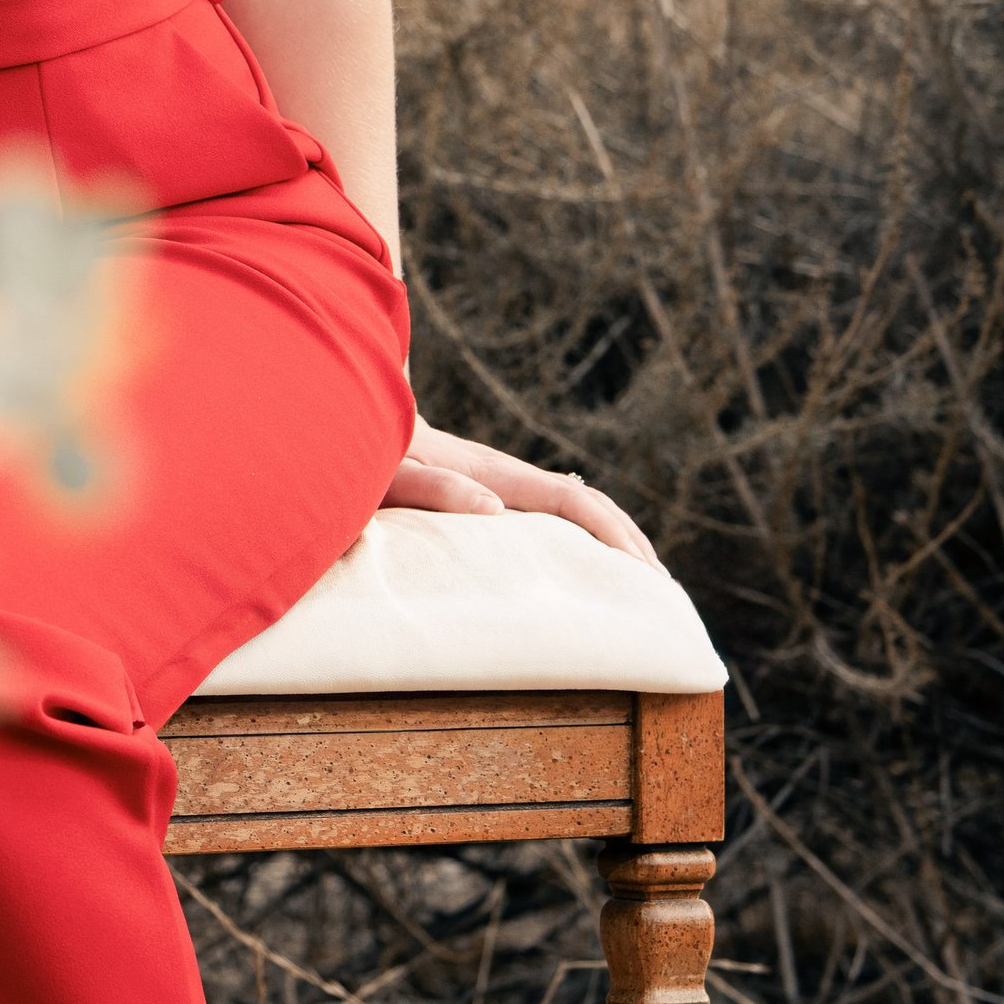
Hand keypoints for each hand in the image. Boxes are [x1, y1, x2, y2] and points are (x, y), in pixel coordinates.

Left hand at [379, 418, 656, 563]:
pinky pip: (543, 511)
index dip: (610, 533)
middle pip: (584, 501)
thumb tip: (493, 508)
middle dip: (627, 539)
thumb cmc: (362, 457)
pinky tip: (575, 557)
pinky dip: (576, 532)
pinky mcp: (480, 487)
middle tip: (660, 587)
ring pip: (570, 504)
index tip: (644, 571)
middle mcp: (502, 473)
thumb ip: (432, 487)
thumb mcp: (389, 475)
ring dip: (609, 536)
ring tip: (636, 578)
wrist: (343, 416)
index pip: (570, 502)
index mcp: (491, 473)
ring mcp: (494, 478)